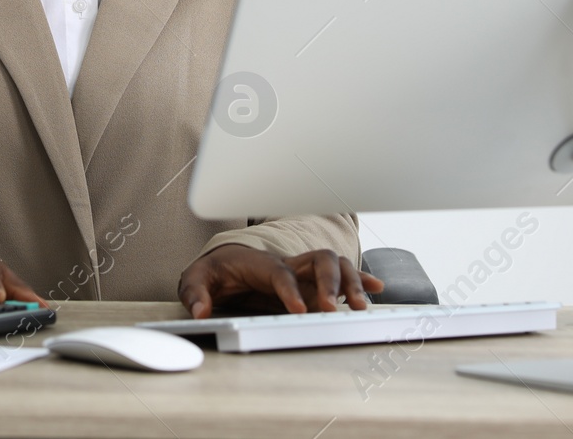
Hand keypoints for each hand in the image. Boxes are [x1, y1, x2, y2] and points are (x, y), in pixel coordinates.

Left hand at [177, 244, 382, 318]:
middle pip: (318, 260)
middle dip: (329, 282)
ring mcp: (304, 271)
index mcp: (261, 263)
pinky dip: (361, 280)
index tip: (299, 310)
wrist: (224, 261)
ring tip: (361, 307)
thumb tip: (201, 313)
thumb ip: (195, 294)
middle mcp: (288, 263)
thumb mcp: (196, 279)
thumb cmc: (214, 270)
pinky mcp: (313, 282)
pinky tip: (377, 289)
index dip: (290, 290)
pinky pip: (342, 275)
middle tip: (330, 310)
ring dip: (351, 282)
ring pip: (335, 264)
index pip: (280, 272)